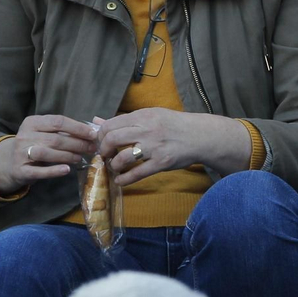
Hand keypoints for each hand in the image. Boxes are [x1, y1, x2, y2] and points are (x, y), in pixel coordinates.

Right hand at [0, 114, 98, 195]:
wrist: (8, 163)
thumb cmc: (34, 145)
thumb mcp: (44, 133)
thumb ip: (64, 131)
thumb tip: (92, 131)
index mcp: (32, 122)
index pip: (58, 121)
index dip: (78, 128)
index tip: (93, 134)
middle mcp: (24, 136)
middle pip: (56, 139)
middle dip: (78, 143)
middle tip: (91, 148)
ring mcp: (20, 153)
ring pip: (48, 153)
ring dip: (68, 156)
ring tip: (80, 158)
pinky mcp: (20, 170)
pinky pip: (39, 171)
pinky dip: (54, 171)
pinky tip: (67, 170)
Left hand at [96, 108, 212, 186]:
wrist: (200, 135)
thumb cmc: (174, 125)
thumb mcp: (151, 115)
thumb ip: (124, 120)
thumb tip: (97, 121)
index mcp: (143, 116)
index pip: (110, 125)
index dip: (101, 135)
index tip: (102, 142)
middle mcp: (147, 130)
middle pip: (112, 139)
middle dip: (103, 150)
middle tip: (105, 154)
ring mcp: (154, 147)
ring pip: (123, 157)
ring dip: (114, 165)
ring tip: (114, 166)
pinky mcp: (162, 162)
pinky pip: (138, 173)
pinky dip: (125, 179)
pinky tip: (120, 181)